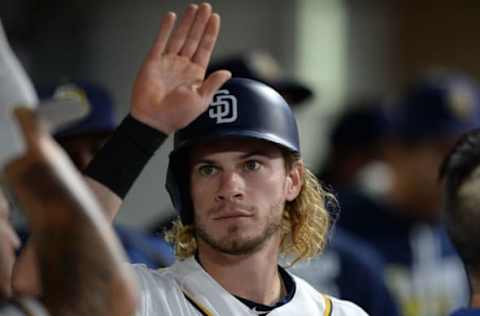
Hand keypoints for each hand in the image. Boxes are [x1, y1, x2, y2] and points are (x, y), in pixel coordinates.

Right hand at [131, 3, 230, 133]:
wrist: (154, 120)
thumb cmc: (177, 115)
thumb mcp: (201, 100)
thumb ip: (213, 84)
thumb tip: (227, 72)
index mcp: (196, 74)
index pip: (205, 48)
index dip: (210, 33)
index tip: (215, 18)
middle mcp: (183, 65)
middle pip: (194, 39)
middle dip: (200, 23)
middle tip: (206, 7)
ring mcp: (168, 62)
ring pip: (180, 37)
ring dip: (187, 22)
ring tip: (194, 8)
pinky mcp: (153, 61)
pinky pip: (160, 41)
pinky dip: (165, 29)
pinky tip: (171, 17)